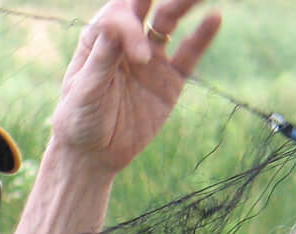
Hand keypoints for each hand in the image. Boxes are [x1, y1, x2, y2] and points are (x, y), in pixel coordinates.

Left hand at [49, 0, 220, 173]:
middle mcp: (126, 41)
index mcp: (101, 37)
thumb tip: (116, 23)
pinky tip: (214, 18)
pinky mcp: (170, 79)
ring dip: (182, 5)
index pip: (120, 15)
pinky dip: (201, 37)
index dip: (131, 28)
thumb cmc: (80, 120)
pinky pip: (188, 54)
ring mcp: (151, 58)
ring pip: (168, 22)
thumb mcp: (86, 91)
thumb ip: (102, 59)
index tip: (140, 57)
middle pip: (146, 5)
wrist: (94, 156)